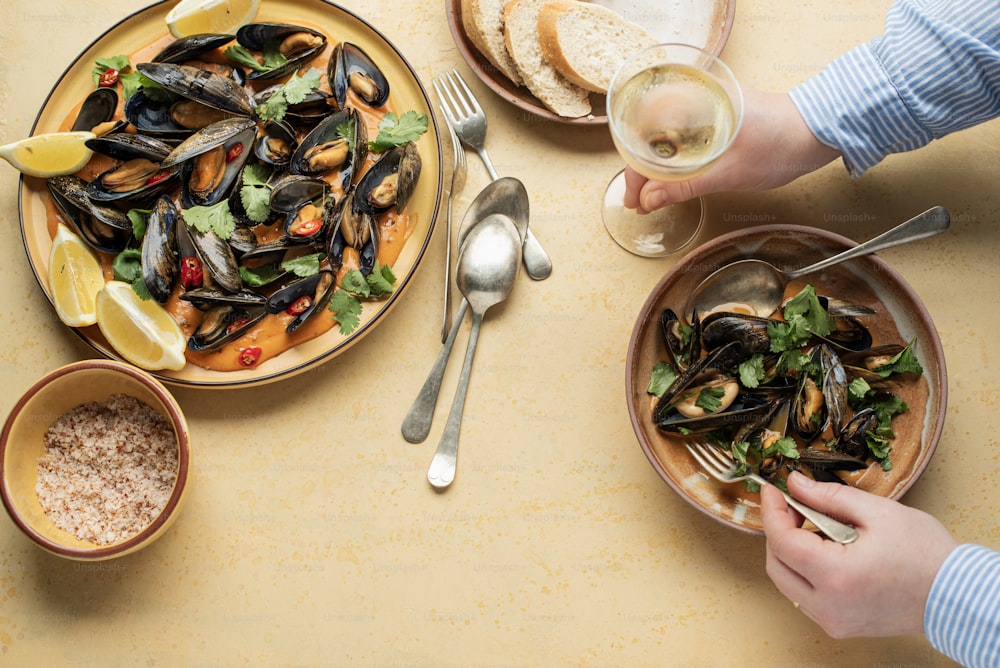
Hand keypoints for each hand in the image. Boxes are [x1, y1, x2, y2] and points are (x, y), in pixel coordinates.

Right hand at [623, 90, 841, 212]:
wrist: (821, 129)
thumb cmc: (780, 144)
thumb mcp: (728, 173)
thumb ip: (685, 187)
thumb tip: (650, 200)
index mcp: (692, 104)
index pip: (645, 138)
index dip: (635, 173)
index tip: (634, 200)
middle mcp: (696, 102)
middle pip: (652, 139)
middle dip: (643, 173)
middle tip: (640, 204)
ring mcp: (708, 111)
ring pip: (668, 141)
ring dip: (658, 170)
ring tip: (653, 197)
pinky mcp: (720, 121)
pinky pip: (686, 140)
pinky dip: (676, 162)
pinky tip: (673, 181)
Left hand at [761, 471, 956, 637]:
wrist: (956, 595)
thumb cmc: (925, 554)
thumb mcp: (878, 512)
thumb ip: (829, 496)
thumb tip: (796, 484)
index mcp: (835, 576)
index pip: (781, 541)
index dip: (772, 511)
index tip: (773, 490)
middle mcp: (828, 605)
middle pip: (776, 565)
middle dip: (778, 531)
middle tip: (796, 507)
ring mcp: (833, 620)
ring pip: (787, 584)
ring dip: (790, 553)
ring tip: (816, 528)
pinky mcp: (840, 626)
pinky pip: (804, 597)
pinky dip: (804, 573)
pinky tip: (826, 552)